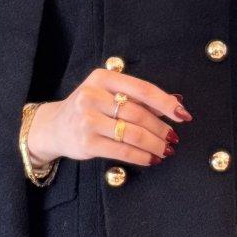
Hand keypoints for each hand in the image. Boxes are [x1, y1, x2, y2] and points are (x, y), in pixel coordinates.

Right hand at [26, 68, 191, 167]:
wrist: (54, 126)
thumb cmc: (89, 108)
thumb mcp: (108, 94)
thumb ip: (138, 98)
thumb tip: (176, 103)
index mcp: (103, 78)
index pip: (142, 88)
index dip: (165, 102)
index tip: (183, 114)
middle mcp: (93, 96)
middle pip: (138, 113)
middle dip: (161, 128)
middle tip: (174, 137)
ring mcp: (87, 119)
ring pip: (132, 133)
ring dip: (155, 144)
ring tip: (166, 149)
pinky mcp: (86, 142)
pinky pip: (122, 150)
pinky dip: (141, 156)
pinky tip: (151, 159)